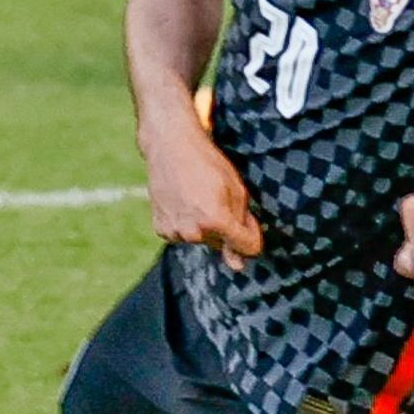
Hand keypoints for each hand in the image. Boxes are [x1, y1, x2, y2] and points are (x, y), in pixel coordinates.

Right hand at [145, 132, 261, 269]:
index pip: (248, 248)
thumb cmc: (208, 164)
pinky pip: (182, 235)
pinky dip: (186, 223)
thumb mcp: (237, 190)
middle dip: (225, 228)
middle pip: (222, 244)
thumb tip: (239, 266)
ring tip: (196, 197)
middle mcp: (194, 232)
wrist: (170, 147)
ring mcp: (175, 232)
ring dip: (204, 226)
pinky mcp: (161, 229)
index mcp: (217, 221)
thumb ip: (243, 227)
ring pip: (201, 240)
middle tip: (216, 198)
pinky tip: (183, 202)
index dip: (252, 234)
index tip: (248, 220)